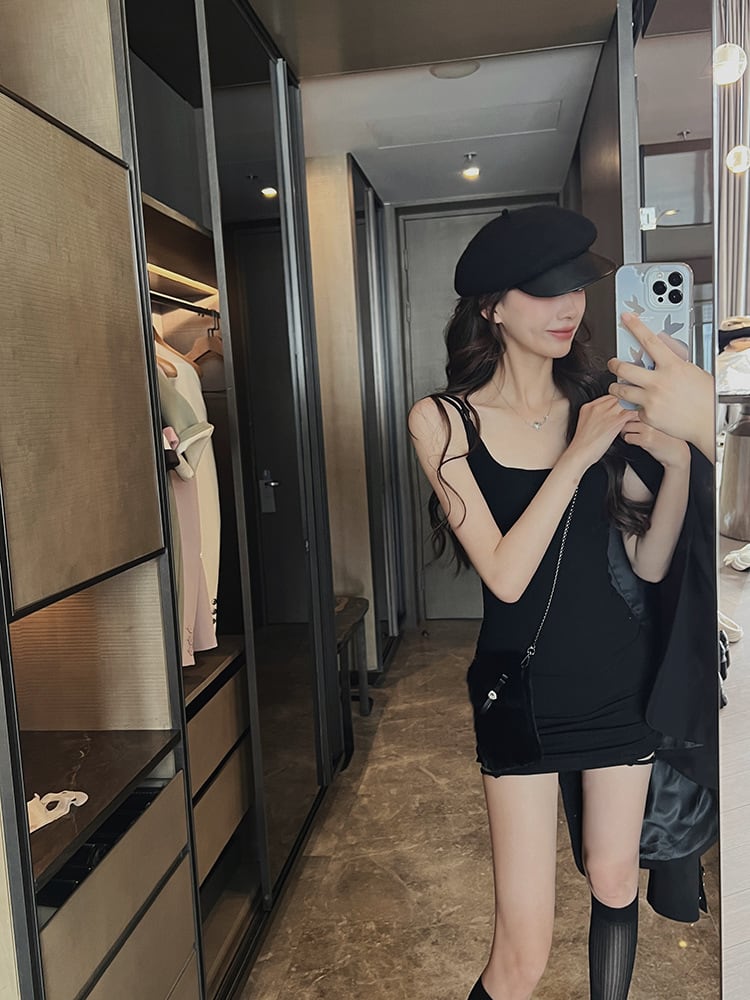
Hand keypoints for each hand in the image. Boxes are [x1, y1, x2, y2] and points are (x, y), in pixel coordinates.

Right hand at [566, 395, 632, 470]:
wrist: (580, 453)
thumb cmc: (584, 444)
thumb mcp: (586, 424)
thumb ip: (596, 416)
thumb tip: (608, 416)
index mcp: (588, 407)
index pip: (608, 396)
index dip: (618, 400)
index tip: (623, 405)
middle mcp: (597, 407)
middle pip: (617, 396)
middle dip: (626, 402)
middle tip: (635, 407)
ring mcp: (606, 413)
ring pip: (625, 402)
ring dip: (634, 406)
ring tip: (639, 413)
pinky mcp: (614, 422)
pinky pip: (630, 412)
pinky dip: (637, 414)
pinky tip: (639, 418)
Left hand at [607, 313, 714, 462]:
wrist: (710, 421)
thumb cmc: (706, 397)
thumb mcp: (691, 371)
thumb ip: (672, 362)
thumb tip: (660, 353)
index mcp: (672, 366)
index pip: (649, 341)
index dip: (635, 327)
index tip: (626, 318)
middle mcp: (658, 382)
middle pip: (624, 368)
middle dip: (613, 364)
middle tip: (612, 363)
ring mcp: (651, 399)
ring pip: (620, 390)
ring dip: (616, 387)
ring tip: (618, 386)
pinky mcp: (648, 415)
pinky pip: (635, 408)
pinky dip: (638, 407)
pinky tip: (647, 407)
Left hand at [620, 412, 689, 467]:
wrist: (678, 453)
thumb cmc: (670, 438)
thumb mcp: (660, 421)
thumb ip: (648, 414)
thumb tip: (627, 412)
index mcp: (656, 409)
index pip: (634, 407)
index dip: (631, 416)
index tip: (634, 422)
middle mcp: (652, 416)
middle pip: (627, 416)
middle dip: (628, 424)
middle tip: (633, 430)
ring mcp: (649, 428)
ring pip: (625, 427)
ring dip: (627, 433)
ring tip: (636, 436)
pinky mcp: (646, 439)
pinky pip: (628, 438)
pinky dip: (630, 441)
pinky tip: (639, 442)